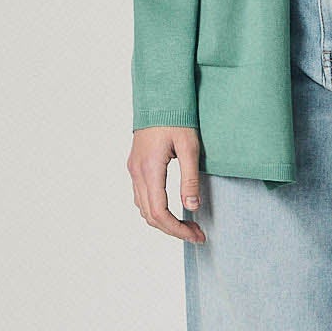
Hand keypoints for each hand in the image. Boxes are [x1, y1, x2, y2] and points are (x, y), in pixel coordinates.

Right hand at [129, 125, 206, 241]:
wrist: (160, 96)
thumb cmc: (176, 118)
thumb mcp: (190, 148)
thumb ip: (190, 179)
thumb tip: (192, 208)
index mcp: (149, 170)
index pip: (160, 212)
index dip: (177, 229)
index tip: (196, 234)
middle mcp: (137, 173)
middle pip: (150, 215)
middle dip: (174, 229)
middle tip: (197, 234)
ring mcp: (134, 169)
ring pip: (144, 208)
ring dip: (164, 221)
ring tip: (188, 225)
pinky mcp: (136, 165)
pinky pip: (142, 196)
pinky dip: (156, 209)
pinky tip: (173, 209)